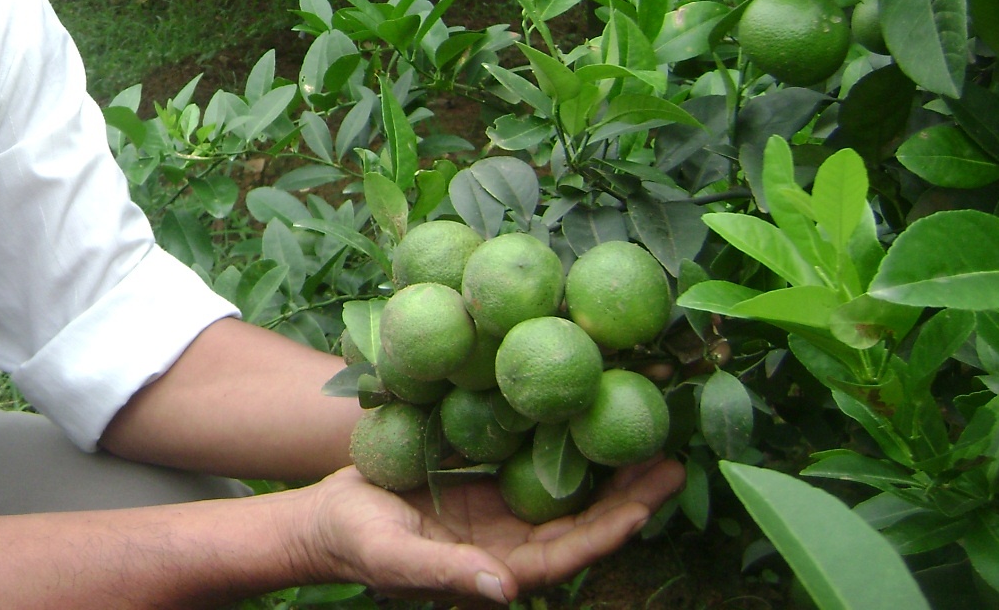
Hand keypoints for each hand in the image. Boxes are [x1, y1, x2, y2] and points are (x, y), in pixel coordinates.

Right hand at [301, 457, 684, 604]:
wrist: (325, 519)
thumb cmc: (356, 544)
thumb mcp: (397, 559)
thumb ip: (450, 575)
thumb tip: (507, 592)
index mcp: (500, 567)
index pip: (569, 553)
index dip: (610, 529)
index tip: (648, 503)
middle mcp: (512, 541)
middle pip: (582, 519)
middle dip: (629, 493)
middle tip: (674, 459)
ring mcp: (501, 509)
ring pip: (565, 487)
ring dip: (605, 463)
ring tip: (646, 429)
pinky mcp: (484, 479)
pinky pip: (530, 458)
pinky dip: (559, 438)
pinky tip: (583, 407)